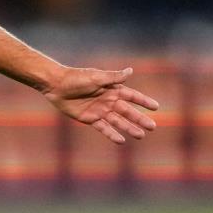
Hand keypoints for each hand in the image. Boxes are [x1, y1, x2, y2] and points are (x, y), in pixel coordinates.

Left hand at [43, 67, 159, 144]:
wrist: (56, 85)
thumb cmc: (76, 78)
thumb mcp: (96, 77)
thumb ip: (113, 77)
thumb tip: (130, 71)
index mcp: (112, 89)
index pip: (132, 96)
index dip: (143, 101)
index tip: (156, 107)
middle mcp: (108, 100)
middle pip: (127, 111)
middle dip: (139, 119)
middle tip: (152, 127)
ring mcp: (100, 110)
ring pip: (118, 121)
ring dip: (129, 128)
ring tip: (140, 135)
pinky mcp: (90, 118)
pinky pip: (103, 128)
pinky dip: (112, 134)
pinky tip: (121, 141)